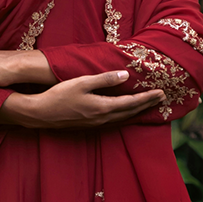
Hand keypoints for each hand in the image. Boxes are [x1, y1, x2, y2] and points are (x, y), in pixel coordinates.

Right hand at [0, 70, 164, 128]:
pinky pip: (114, 121)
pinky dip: (125, 117)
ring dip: (137, 112)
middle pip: (131, 112)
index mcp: (103, 107)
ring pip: (123, 119)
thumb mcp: (81, 82)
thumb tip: (124, 76)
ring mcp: (96, 124)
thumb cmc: (59, 95)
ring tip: (149, 106)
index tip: (161, 93)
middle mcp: (102, 119)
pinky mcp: (89, 125)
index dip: (147, 98)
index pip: (131, 103)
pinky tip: (126, 114)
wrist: (40, 114)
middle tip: (161, 98)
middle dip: (147, 105)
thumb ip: (104, 79)